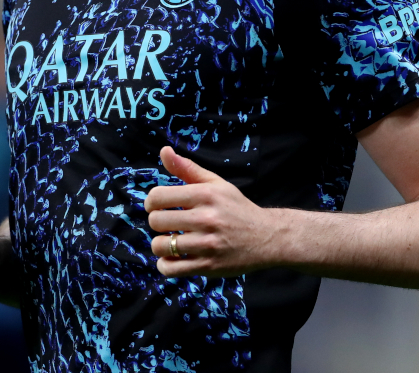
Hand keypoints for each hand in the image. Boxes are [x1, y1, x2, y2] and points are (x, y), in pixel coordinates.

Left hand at [145, 146, 282, 276]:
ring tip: (171, 241)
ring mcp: (207, 244)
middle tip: (168, 224)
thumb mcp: (216, 184)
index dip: (151, 202)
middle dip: (157, 222)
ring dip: (161, 244)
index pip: (158, 197)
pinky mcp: (208, 266)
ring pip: (161, 246)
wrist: (267, 237)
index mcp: (205, 195)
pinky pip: (171, 269)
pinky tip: (173, 257)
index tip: (157, 206)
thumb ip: (187, 168)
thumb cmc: (236, 208)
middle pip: (156, 221)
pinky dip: (165, 264)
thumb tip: (164, 150)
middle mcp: (206, 218)